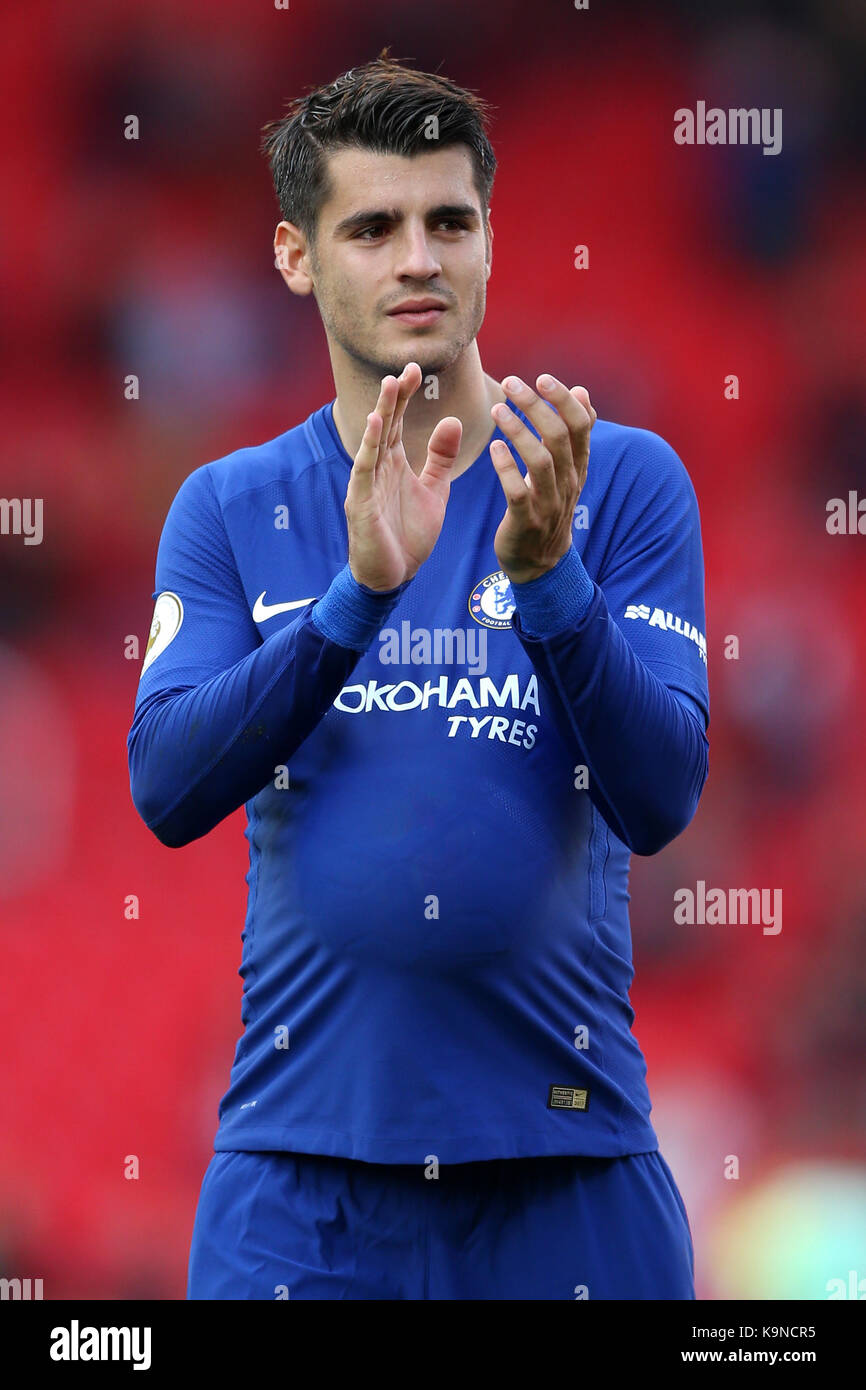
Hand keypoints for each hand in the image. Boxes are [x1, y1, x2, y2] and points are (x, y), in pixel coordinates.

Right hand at [345, 363, 461, 590]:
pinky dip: (369, 447)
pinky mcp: (360, 504)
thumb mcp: (434, 491)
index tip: (416, 368)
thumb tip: (453, 420)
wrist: (394, 578)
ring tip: (390, 385)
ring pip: (373, 442)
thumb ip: (441, 458)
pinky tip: (377, 425)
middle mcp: (377, 469)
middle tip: (406, 367)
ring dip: (381, 413)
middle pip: (385, 425)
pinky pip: (364, 470)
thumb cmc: (408, 536)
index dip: (405, 396)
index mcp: (393, 465)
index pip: (398, 422)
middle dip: (394, 396)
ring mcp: (366, 485)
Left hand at [489, 375, 595, 583]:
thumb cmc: (548, 505)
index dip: (563, 400)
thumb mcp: (567, 470)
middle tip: (511, 383)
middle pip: (558, 437)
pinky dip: (507, 467)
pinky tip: (495, 448)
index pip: (580, 426)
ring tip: (498, 409)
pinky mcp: (525, 521)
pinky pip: (517, 491)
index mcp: (577, 467)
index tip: (542, 379)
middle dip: (535, 406)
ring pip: (540, 461)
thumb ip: (573, 433)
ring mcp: (547, 503)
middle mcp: (567, 483)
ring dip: (519, 431)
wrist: (539, 562)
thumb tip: (582, 391)